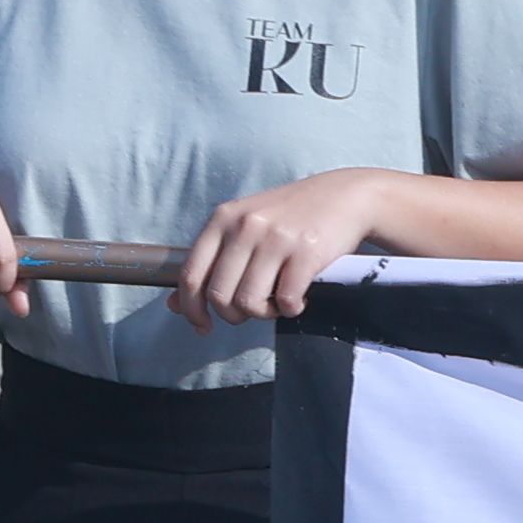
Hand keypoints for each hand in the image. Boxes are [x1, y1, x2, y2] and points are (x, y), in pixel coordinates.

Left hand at [177, 169, 408, 327]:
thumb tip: (176, 305)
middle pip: (220, 295)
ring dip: (264, 313)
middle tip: (253, 310)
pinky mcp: (307, 252)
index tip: (203, 326)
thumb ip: (212, 261)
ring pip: (250, 302)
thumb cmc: (292, 216)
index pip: (191, 275)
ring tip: (277, 303)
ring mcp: (276, 238)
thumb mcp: (245, 228)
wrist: (347, 196)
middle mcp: (245, 226)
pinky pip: (286, 301)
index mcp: (223, 218)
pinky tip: (298, 298)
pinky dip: (291, 310)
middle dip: (234, 314)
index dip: (192, 309)